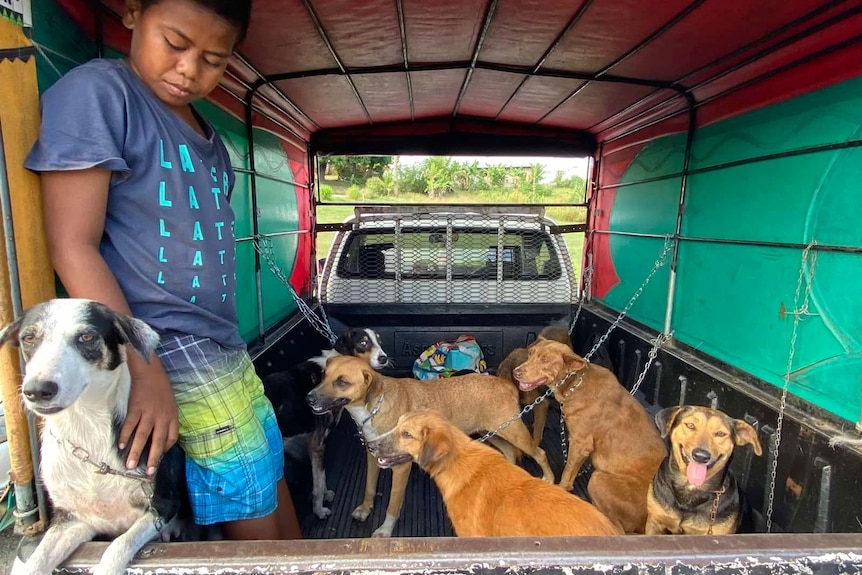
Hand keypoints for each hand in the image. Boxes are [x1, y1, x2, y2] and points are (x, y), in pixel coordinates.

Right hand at [119, 354, 179, 474]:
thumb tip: (160, 436)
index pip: (171, 438)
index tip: (159, 457)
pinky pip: (130, 425)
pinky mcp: (136, 408)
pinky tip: (121, 446)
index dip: (165, 449)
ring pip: (142, 436)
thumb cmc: (161, 389)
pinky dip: (125, 436)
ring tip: (130, 465)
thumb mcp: (170, 405)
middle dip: (153, 457)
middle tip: (148, 472)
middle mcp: (161, 417)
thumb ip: (167, 420)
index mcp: (172, 416)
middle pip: (158, 441)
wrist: (150, 373)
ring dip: (135, 451)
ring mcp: (148, 413)